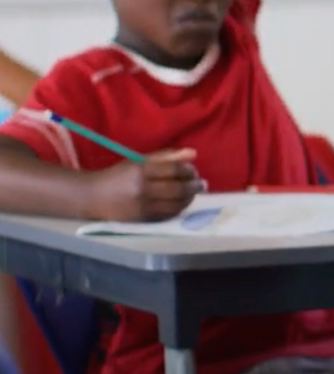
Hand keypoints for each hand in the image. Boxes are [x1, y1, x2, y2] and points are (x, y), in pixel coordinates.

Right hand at [85, 149, 203, 222]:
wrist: (92, 197)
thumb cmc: (118, 176)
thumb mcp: (139, 162)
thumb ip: (166, 157)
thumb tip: (193, 153)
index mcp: (140, 170)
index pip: (174, 170)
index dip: (188, 170)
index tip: (194, 170)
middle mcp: (142, 189)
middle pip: (178, 189)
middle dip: (194, 186)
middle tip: (201, 184)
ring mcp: (142, 207)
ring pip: (175, 205)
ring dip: (189, 199)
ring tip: (194, 194)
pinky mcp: (142, 220)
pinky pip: (167, 216)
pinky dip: (178, 209)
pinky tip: (181, 204)